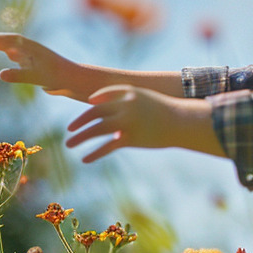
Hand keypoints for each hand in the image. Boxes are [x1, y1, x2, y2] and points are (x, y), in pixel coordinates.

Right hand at [0, 30, 88, 99]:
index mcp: (29, 47)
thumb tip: (0, 74)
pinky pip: (18, 56)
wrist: (73, 79)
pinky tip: (6, 55)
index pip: (6, 40)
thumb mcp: (37, 76)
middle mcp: (29, 49)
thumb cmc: (57, 77)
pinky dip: (8, 53)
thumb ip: (19, 75)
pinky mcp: (36, 63)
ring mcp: (32, 55)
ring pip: (11, 47)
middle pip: (7, 41)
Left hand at [65, 85, 221, 162]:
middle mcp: (124, 106)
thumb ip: (132, 103)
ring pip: (96, 129)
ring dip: (80, 137)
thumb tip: (120, 110)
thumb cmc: (168, 111)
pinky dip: (94, 153)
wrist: (183, 121)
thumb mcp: (149, 100)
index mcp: (128, 93)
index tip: (86, 106)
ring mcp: (126, 121)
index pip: (103, 95)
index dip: (93, 101)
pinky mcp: (130, 138)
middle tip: (69, 130)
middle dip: (80, 122)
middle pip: (94, 113)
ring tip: (68, 144)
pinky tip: (85, 158)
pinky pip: (107, 147)